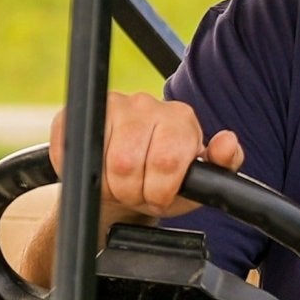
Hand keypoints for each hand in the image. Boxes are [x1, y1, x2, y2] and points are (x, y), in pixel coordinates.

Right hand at [49, 90, 243, 225]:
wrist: (127, 185)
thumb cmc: (166, 182)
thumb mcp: (201, 182)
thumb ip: (223, 164)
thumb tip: (227, 141)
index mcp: (180, 118)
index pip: (167, 160)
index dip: (159, 190)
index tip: (160, 195)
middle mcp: (147, 104)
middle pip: (129, 163)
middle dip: (132, 192)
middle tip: (138, 193)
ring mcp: (111, 105)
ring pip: (103, 162)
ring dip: (109, 187)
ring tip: (121, 186)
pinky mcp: (76, 113)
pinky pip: (72, 151)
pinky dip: (82, 175)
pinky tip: (96, 174)